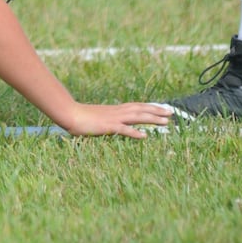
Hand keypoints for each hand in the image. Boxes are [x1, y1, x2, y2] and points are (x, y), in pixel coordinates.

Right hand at [59, 102, 174, 138]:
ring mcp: (113, 118)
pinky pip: (124, 130)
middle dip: (157, 111)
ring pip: (137, 117)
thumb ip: (108, 120)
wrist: (69, 113)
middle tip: (171, 112)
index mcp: (116, 110)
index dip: (151, 107)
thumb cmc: (81, 117)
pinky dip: (135, 132)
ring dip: (152, 119)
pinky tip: (145, 136)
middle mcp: (118, 112)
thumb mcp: (98, 118)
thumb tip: (114, 124)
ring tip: (165, 122)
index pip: (137, 106)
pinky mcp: (108, 126)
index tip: (163, 108)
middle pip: (141, 109)